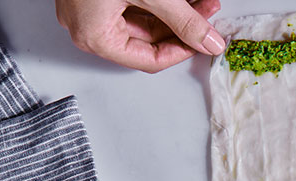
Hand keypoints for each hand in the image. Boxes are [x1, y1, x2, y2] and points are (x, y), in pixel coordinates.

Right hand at [56, 0, 224, 72]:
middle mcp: (87, 27)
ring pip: (142, 21)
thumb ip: (183, 20)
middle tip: (207, 14)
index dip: (183, 51)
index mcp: (94, 37)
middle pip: (148, 39)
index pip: (150, 60)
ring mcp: (87, 9)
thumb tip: (208, 42)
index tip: (205, 41)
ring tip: (200, 2)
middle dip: (182, 26)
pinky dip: (157, 3)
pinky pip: (130, 6)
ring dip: (173, 12)